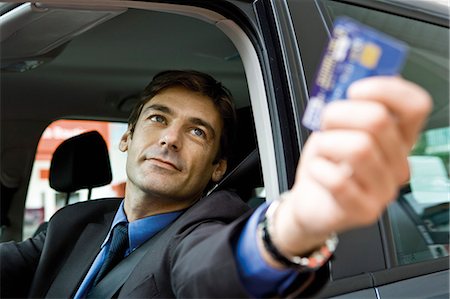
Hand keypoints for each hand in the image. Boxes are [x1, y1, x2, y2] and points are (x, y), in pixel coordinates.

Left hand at [269, 77, 431, 258]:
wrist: (310, 202)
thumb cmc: (326, 163)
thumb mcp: (337, 127)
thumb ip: (349, 103)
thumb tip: (354, 70)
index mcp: (398, 138)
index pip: (415, 105)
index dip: (385, 89)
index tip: (355, 89)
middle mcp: (398, 163)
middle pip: (378, 121)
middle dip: (339, 113)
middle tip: (326, 122)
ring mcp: (385, 190)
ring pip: (359, 148)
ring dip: (327, 143)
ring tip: (322, 151)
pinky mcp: (365, 210)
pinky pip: (339, 180)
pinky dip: (318, 169)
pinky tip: (318, 171)